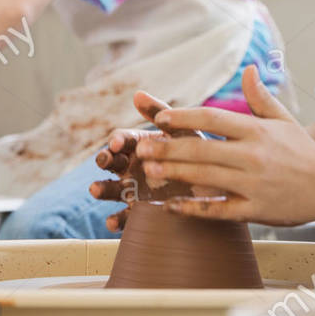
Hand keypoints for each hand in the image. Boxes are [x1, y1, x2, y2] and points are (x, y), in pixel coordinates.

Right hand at [88, 90, 218, 232]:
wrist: (219, 187)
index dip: (118, 140)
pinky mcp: (140, 212)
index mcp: (140, 145)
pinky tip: (112, 222)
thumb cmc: (201, 154)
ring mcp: (134, 190)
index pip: (122, 139)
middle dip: (105, 160)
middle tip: (104, 160)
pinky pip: (125, 217)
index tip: (117, 143)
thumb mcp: (185, 132)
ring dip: (102, 188)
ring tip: (95, 189)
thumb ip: (162, 114)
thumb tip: (137, 93)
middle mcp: (132, 166)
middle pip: (112, 162)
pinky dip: (116, 219)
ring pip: (111, 188)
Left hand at [127, 66, 314, 224]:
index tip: (159, 118)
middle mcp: (253, 155)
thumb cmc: (302, 150)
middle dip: (168, 147)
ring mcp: (254, 184)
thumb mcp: (282, 120)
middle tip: (140, 147)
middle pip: (202, 148)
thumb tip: (249, 69)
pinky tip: (171, 206)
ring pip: (206, 177)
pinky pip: (219, 210)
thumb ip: (259, 97)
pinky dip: (194, 208)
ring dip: (175, 174)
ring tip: (148, 171)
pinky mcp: (257, 210)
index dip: (184, 117)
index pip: (213, 118)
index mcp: (256, 130)